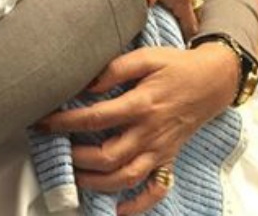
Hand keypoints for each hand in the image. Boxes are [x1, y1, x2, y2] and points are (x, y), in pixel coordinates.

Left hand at [36, 45, 238, 212]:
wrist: (213, 81)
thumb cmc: (175, 66)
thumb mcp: (146, 57)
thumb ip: (115, 69)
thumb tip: (88, 85)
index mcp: (142, 104)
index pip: (96, 118)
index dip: (66, 122)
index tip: (44, 122)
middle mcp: (150, 132)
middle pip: (108, 156)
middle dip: (77, 158)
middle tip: (56, 150)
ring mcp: (161, 150)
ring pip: (126, 177)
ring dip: (97, 183)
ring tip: (74, 176)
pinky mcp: (168, 158)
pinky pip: (156, 190)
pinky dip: (138, 205)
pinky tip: (117, 209)